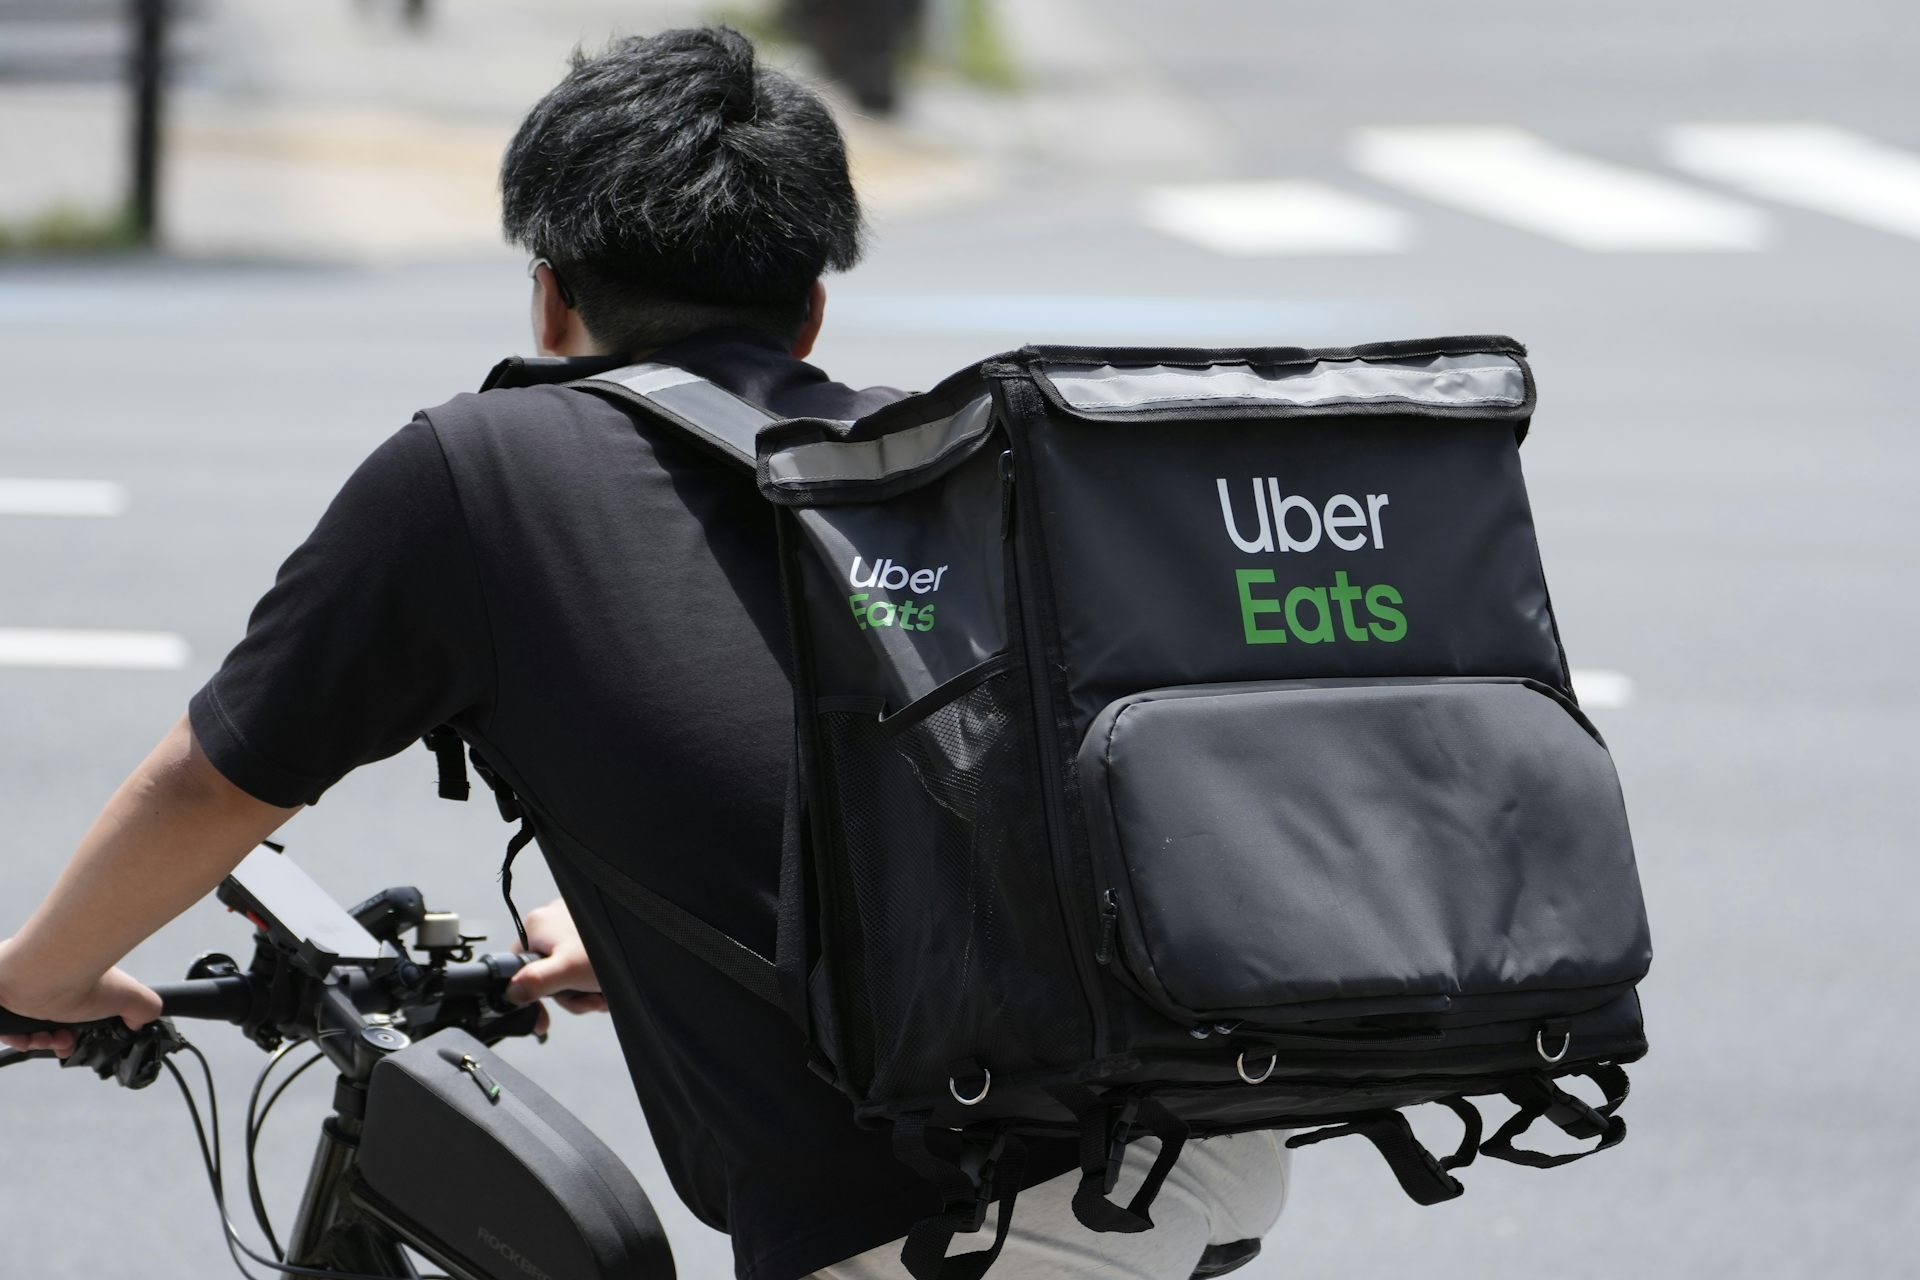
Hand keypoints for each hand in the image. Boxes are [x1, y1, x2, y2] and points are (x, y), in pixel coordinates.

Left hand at [0, 938, 161, 1059]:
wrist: (39, 971)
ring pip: (27, 1026)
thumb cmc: (78, 975)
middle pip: (50, 1022)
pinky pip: (3, 1026)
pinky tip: (25, 1034)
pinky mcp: (0, 998)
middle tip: (61, 1039)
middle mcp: (47, 980)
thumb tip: (141, 1020)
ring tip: (45, 1036)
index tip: (76, 1039)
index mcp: (75, 979)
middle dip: (57, 1040)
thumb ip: (143, 1008)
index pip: (74, 1011)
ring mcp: (21, 988)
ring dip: (39, 1041)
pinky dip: (15, 1036)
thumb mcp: (126, 994)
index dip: (75, 1033)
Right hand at [506, 898, 607, 1035]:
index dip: (533, 995)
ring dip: (586, 992)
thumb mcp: (567, 971)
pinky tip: (609, 984)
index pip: (518, 967)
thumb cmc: (608, 947)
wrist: (651, 946)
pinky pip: (584, 966)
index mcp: (537, 925)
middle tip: (590, 998)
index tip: (544, 1019)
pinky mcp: (592, 935)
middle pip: (546, 976)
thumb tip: (511, 993)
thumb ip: (535, 983)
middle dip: (570, 996)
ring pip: (568, 975)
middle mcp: (552, 922)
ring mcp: (574, 927)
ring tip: (603, 990)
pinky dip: (596, 980)